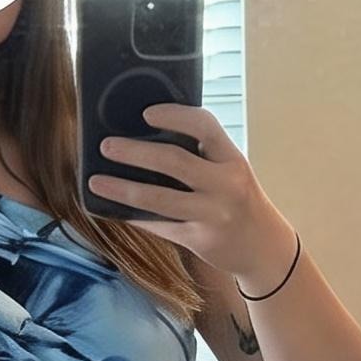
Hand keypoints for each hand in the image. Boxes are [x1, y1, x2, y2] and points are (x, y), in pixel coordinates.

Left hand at [89, 104, 297, 291]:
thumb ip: (202, 156)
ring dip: (123, 188)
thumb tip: (148, 137)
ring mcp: (213, 215)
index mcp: (232, 159)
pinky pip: (159, 225)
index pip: (205, 126)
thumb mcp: (230, 172)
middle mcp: (226, 185)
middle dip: (135, 152)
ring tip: (96, 181)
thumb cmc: (239, 201)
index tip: (146, 113)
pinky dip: (133, 216)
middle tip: (106, 145)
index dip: (175, 116)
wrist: (264, 247)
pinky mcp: (199, 240)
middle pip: (174, 161)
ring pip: (159, 199)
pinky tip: (112, 209)